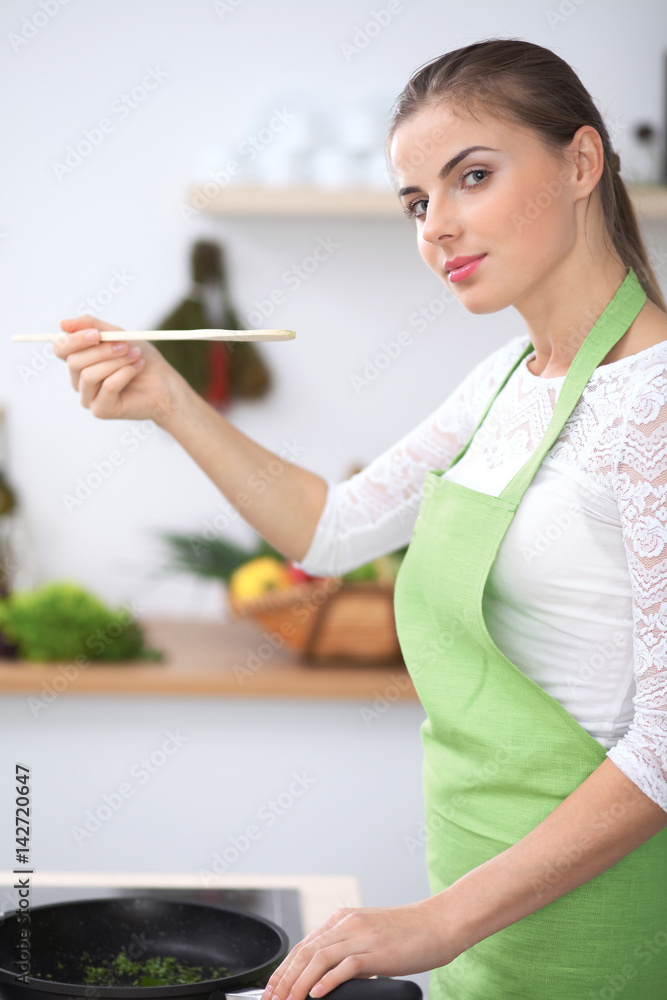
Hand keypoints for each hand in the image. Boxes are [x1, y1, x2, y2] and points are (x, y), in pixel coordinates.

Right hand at [54, 314, 189, 425]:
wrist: (166, 384)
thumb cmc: (141, 359)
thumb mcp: (118, 336)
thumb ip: (93, 327)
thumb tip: (63, 323)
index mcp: (80, 361)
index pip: (61, 349)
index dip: (74, 340)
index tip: (96, 333)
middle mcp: (79, 381)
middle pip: (74, 362)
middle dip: (101, 351)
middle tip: (125, 345)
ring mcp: (89, 398)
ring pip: (89, 375)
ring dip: (116, 362)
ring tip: (136, 357)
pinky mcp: (101, 410)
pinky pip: (107, 387)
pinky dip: (124, 374)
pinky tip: (137, 369)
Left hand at [261, 900, 455, 999]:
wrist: (441, 922)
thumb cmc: (411, 932)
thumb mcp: (371, 934)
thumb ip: (348, 947)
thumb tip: (327, 972)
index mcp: (345, 918)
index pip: (304, 944)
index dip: (284, 968)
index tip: (271, 989)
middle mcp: (349, 923)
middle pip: (305, 952)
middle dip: (284, 978)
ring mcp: (362, 936)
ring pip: (319, 958)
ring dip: (298, 984)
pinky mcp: (378, 951)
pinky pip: (346, 966)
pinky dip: (327, 981)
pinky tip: (316, 995)